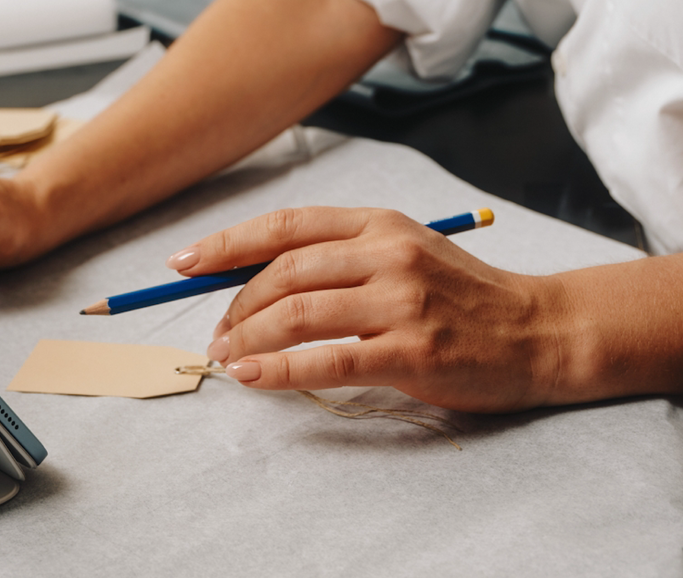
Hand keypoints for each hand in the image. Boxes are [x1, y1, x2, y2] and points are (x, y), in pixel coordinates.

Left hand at [166, 207, 567, 412]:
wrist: (539, 331)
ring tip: (225, 359)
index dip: (225, 244)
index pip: (285, 225)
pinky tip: (252, 378)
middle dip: (233, 305)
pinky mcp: (413, 351)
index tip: (182, 265)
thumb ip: (338, 258)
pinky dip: (279, 370)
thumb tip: (253, 281)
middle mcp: (388, 252)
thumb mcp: (403, 252)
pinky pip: (327, 360)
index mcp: (379, 224)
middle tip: (215, 336)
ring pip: (297, 314)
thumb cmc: (460, 296)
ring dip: (247, 338)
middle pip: (283, 271)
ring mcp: (402, 301)